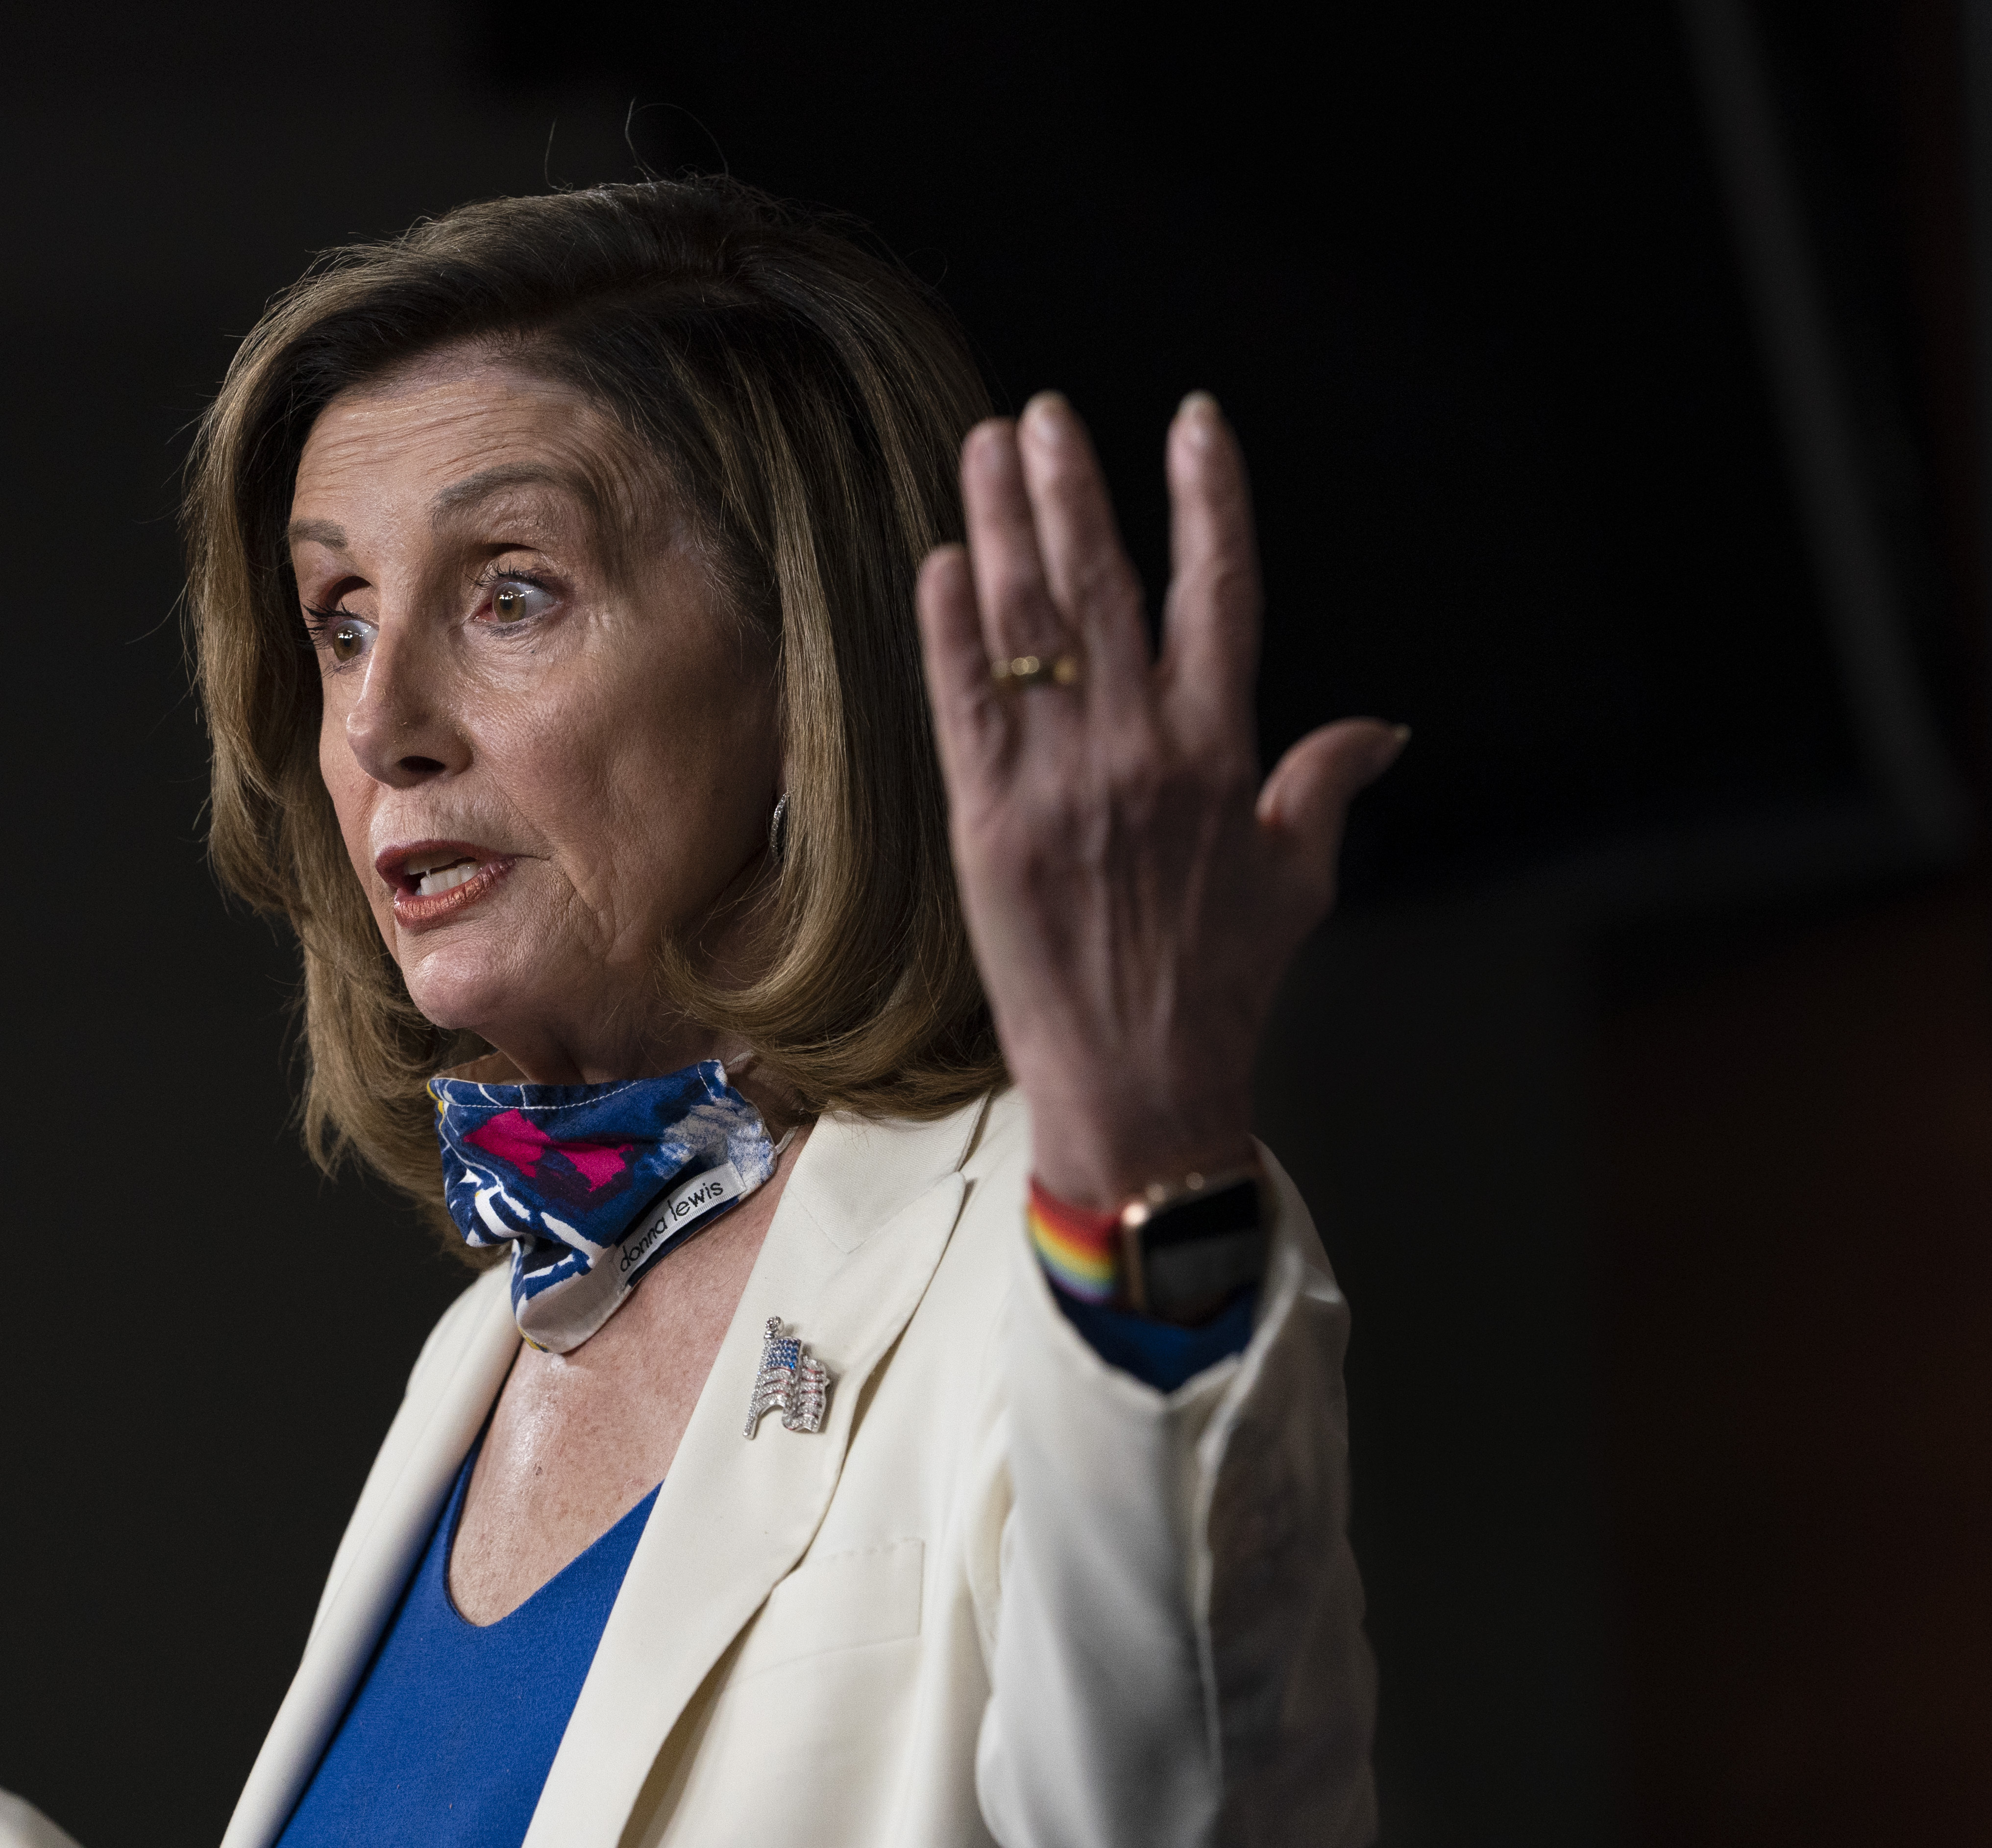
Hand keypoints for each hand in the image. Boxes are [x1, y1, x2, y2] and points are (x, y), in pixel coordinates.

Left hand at [915, 392, 1404, 1211]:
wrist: (1141, 1079)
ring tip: (986, 450)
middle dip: (1073, 488)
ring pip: (1027, 626)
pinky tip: (938, 564)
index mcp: (1221, 752)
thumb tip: (1380, 727)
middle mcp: (1141, 751)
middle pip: (1106, 585)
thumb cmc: (1221, 984)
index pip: (1223, 591)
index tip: (1192, 422)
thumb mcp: (1299, 881)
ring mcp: (1061, 783)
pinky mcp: (989, 823)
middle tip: (1046, 412)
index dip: (1208, 498)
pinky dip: (948, 629)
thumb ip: (1325, 786)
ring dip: (1002, 528)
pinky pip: (963, 704)